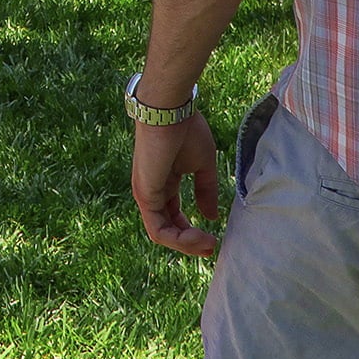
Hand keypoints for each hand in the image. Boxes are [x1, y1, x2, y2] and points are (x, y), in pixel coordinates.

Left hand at [132, 111, 220, 256]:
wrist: (170, 111)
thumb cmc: (186, 130)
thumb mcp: (202, 165)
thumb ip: (205, 191)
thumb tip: (211, 216)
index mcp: (164, 184)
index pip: (173, 217)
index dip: (192, 232)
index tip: (214, 238)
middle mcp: (152, 192)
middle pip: (167, 228)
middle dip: (189, 243)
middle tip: (212, 247)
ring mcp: (146, 194)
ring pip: (161, 233)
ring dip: (186, 245)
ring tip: (208, 244)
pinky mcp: (145, 194)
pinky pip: (158, 229)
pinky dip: (178, 239)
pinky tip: (199, 236)